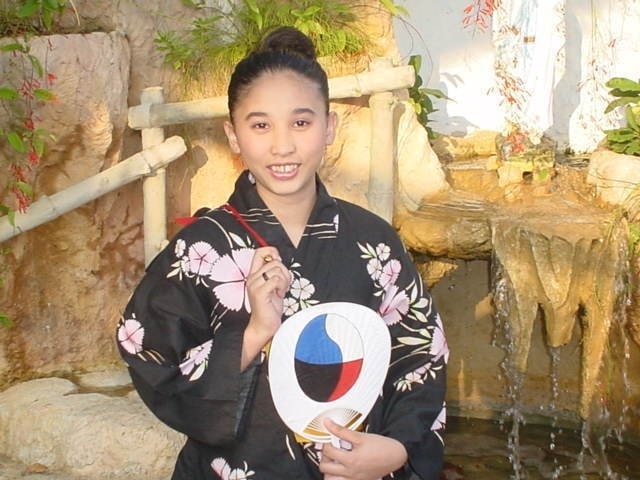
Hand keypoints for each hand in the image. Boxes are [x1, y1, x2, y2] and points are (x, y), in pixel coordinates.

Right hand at [241, 247, 290, 368]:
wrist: (264, 326)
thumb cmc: (270, 307)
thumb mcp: (273, 286)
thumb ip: (274, 272)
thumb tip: (278, 259)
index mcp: (254, 274)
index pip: (259, 252)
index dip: (272, 252)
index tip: (279, 263)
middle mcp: (252, 278)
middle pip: (274, 262)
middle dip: (284, 272)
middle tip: (282, 285)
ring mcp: (254, 285)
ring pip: (277, 270)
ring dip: (284, 281)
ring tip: (280, 291)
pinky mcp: (259, 292)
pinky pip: (276, 280)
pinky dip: (282, 287)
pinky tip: (279, 295)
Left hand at [319, 419, 407, 479]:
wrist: (396, 456)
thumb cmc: (382, 447)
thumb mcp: (361, 436)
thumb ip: (342, 431)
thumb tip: (328, 424)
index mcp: (351, 460)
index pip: (328, 451)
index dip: (325, 442)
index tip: (326, 437)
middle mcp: (351, 473)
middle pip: (325, 468)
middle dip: (324, 457)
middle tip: (329, 449)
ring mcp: (354, 479)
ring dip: (328, 471)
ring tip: (332, 460)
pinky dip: (337, 477)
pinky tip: (340, 469)